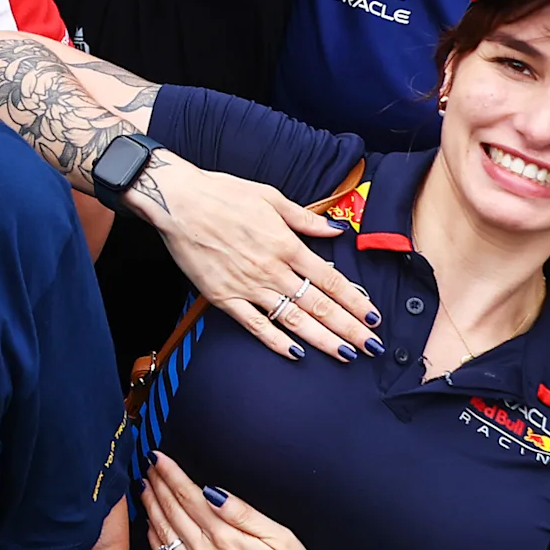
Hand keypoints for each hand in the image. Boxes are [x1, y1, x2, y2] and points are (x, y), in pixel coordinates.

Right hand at [138, 156, 378, 360]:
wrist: (177, 201)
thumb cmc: (222, 194)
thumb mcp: (270, 197)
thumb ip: (305, 218)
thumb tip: (336, 229)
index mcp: (286, 245)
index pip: (331, 280)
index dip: (355, 302)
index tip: (373, 317)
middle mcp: (272, 269)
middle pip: (318, 305)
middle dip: (349, 328)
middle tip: (371, 346)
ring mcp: (248, 286)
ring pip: (293, 320)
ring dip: (323, 339)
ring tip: (345, 355)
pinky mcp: (223, 297)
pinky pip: (255, 325)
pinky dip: (276, 341)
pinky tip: (296, 353)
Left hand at [142, 457, 336, 549]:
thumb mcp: (282, 539)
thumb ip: (243, 513)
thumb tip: (214, 491)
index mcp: (227, 539)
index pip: (189, 497)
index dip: (171, 474)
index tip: (158, 458)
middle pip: (172, 511)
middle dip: (157, 485)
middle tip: (148, 466)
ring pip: (164, 534)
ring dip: (151, 508)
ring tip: (143, 488)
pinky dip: (154, 540)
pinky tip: (151, 526)